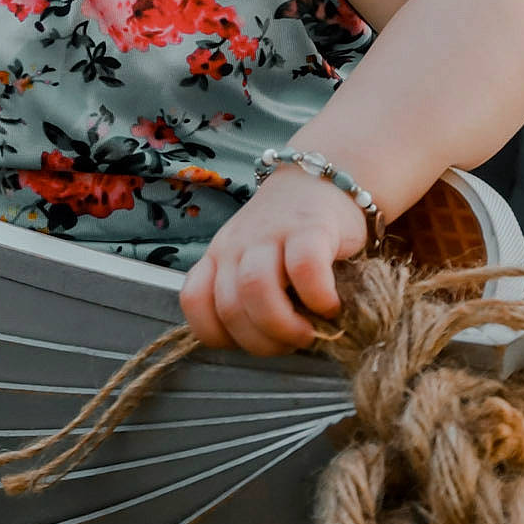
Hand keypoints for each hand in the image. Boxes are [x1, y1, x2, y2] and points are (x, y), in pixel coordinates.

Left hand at [179, 166, 369, 355]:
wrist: (319, 179)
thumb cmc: (288, 237)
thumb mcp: (256, 264)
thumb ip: (249, 298)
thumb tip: (268, 344)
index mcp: (217, 258)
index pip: (193, 302)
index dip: (219, 335)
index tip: (252, 340)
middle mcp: (235, 246)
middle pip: (228, 306)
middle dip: (260, 342)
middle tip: (290, 344)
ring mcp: (270, 234)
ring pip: (255, 288)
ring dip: (282, 326)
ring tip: (308, 334)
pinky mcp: (309, 228)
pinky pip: (304, 269)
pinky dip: (318, 298)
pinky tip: (330, 306)